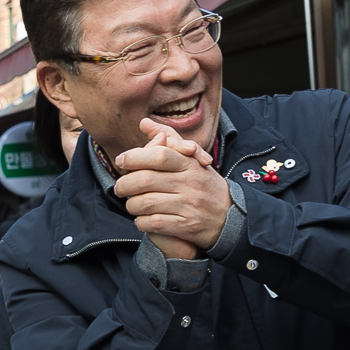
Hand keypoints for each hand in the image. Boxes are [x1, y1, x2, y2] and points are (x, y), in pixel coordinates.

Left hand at [112, 127, 227, 256]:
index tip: (121, 161)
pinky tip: (142, 219)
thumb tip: (144, 122)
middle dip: (124, 185)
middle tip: (119, 188)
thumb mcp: (191, 159)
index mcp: (189, 164)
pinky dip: (141, 222)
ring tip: (131, 204)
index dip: (134, 157)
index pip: (159, 155)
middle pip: (146, 180)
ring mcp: (189, 206)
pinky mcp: (186, 226)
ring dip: (131, 205)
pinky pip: (153, 223)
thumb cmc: (203, 184)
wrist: (230, 217)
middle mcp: (190, 184)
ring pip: (146, 203)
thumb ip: (168, 138)